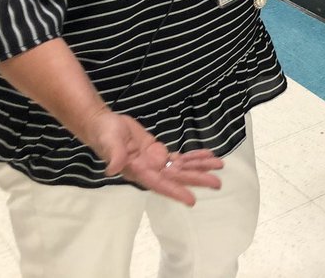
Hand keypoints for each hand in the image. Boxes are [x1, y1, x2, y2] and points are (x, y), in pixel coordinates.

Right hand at [84, 109, 223, 205]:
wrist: (104, 123)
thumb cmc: (104, 133)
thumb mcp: (109, 141)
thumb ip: (114, 155)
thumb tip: (113, 169)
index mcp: (138, 171)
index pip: (160, 184)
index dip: (176, 192)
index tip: (192, 200)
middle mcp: (149, 170)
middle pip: (176, 177)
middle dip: (196, 179)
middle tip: (217, 183)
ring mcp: (155, 162)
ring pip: (181, 167)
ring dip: (200, 167)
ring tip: (220, 166)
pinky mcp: (158, 152)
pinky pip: (178, 158)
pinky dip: (193, 157)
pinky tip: (207, 156)